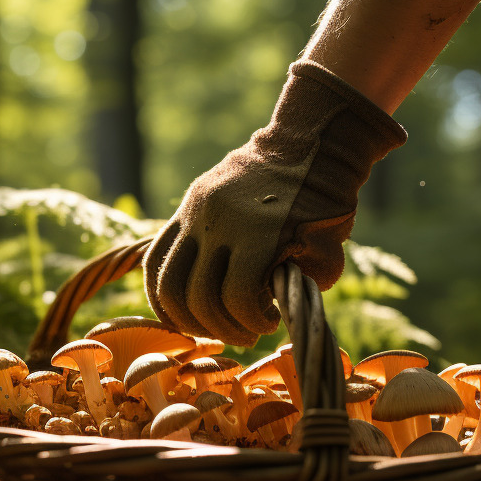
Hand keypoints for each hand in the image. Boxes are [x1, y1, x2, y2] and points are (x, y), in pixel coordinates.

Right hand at [144, 60, 405, 345]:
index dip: (253, 323)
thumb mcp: (326, 248)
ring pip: (166, 284)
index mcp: (256, 232)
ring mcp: (193, 214)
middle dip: (221, 328)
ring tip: (210, 327)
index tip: (270, 324)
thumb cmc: (325, 202)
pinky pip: (155, 259)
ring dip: (186, 318)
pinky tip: (181, 311)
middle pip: (197, 297)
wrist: (306, 144)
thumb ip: (295, 286)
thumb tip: (263, 313)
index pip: (236, 298)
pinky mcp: (182, 211)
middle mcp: (216, 223)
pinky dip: (162, 293)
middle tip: (244, 335)